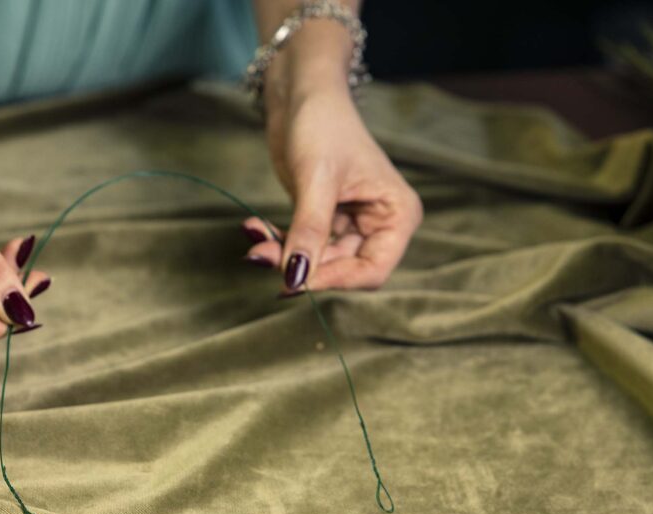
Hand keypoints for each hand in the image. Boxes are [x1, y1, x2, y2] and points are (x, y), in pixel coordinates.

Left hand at [244, 83, 421, 292]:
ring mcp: (351, 224)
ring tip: (255, 243)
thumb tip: (296, 279)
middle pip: (342, 270)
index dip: (334, 280)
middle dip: (301, 266)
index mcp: (397, 215)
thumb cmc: (323, 124)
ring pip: (318, 261)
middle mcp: (379, 224)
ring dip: (284, 256)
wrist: (301, 93)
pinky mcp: (323, 219)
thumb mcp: (317, 180)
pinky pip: (302, 246)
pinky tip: (255, 228)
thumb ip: (309, 232)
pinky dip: (278, 242)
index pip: (372, 271)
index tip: (295, 281)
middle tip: (261, 256)